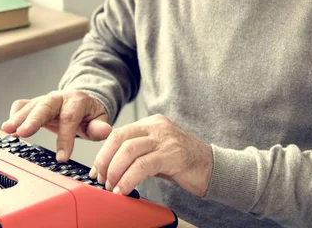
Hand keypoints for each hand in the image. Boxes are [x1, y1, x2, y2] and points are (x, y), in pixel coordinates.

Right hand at [1, 90, 111, 161]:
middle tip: (22, 133)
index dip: (65, 138)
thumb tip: (105, 131)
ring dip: (18, 118)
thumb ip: (100, 127)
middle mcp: (58, 97)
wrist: (81, 100)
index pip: (69, 118)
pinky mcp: (34, 103)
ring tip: (7, 129)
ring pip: (30, 106)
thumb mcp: (99, 119)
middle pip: (44, 107)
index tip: (62, 158)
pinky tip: (10, 128)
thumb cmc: (89, 114)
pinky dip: (15, 115)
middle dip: (32, 120)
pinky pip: (22, 105)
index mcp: (76, 100)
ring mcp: (44, 99)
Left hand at [89, 114, 212, 196]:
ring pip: (129, 151)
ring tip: (112, 187)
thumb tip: (110, 167)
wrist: (214, 168)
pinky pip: (143, 166)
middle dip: (106, 161)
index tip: (97, 170)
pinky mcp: (173, 155)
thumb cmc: (183, 163)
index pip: (118, 133)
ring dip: (115, 172)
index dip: (103, 152)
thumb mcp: (156, 151)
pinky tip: (124, 189)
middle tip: (102, 179)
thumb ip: (137, 152)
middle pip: (120, 139)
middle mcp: (157, 126)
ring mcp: (165, 139)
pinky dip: (129, 179)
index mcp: (151, 123)